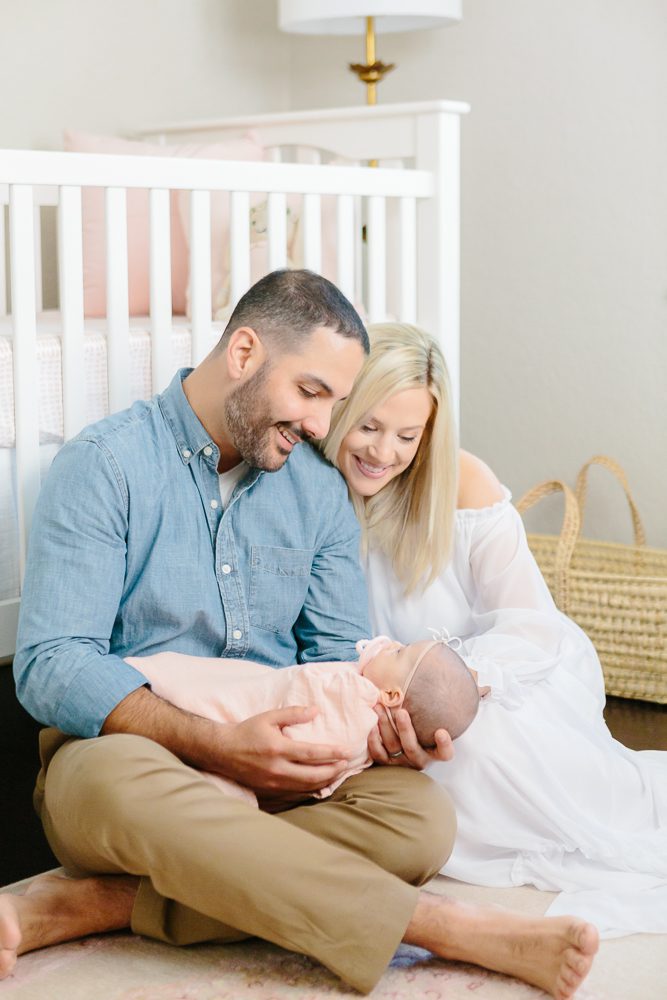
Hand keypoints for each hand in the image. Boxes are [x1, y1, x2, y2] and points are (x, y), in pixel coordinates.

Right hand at [214, 705, 352, 799]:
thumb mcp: (269, 717)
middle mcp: (277, 769)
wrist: (222, 751)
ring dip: (325, 781)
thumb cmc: (247, 731)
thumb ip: (293, 713)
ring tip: (338, 772)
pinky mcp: (270, 791)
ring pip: (306, 787)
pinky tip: (321, 783)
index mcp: (278, 748)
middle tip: (347, 763)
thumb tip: (315, 711)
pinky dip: (311, 789)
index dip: (332, 753)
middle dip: (334, 770)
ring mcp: (273, 782)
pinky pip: (296, 793)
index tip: (347, 751)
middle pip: (313, 775)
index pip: (312, 753)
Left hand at [367, 705, 453, 769]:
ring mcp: (401, 763)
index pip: (445, 753)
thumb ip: (432, 705)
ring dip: (385, 727)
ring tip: (379, 708)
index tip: (441, 732)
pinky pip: (378, 754)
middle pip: (412, 747)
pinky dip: (373, 740)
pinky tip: (371, 725)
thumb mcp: (428, 720)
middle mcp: (419, 759)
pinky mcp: (386, 764)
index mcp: (434, 752)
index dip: (444, 745)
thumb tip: (438, 671)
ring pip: (393, 747)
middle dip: (405, 729)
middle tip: (400, 712)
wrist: (400, 743)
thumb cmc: (420, 725)